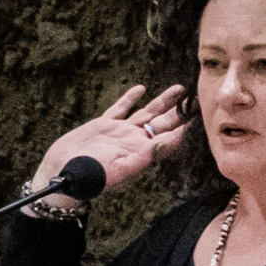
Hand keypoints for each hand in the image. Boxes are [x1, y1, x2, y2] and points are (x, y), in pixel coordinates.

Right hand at [32, 83, 192, 199]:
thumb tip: (169, 142)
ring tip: (180, 89)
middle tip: (198, 98)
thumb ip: (146, 156)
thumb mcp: (121, 169)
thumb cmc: (92, 177)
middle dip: (182, 112)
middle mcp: (135, 141)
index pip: (171, 138)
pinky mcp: (103, 125)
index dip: (186, 128)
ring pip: (147, 112)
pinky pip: (120, 109)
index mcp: (142, 152)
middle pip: (165, 122)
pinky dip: (131, 98)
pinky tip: (141, 89)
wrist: (63, 173)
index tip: (202, 115)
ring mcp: (120, 132)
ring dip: (164, 102)